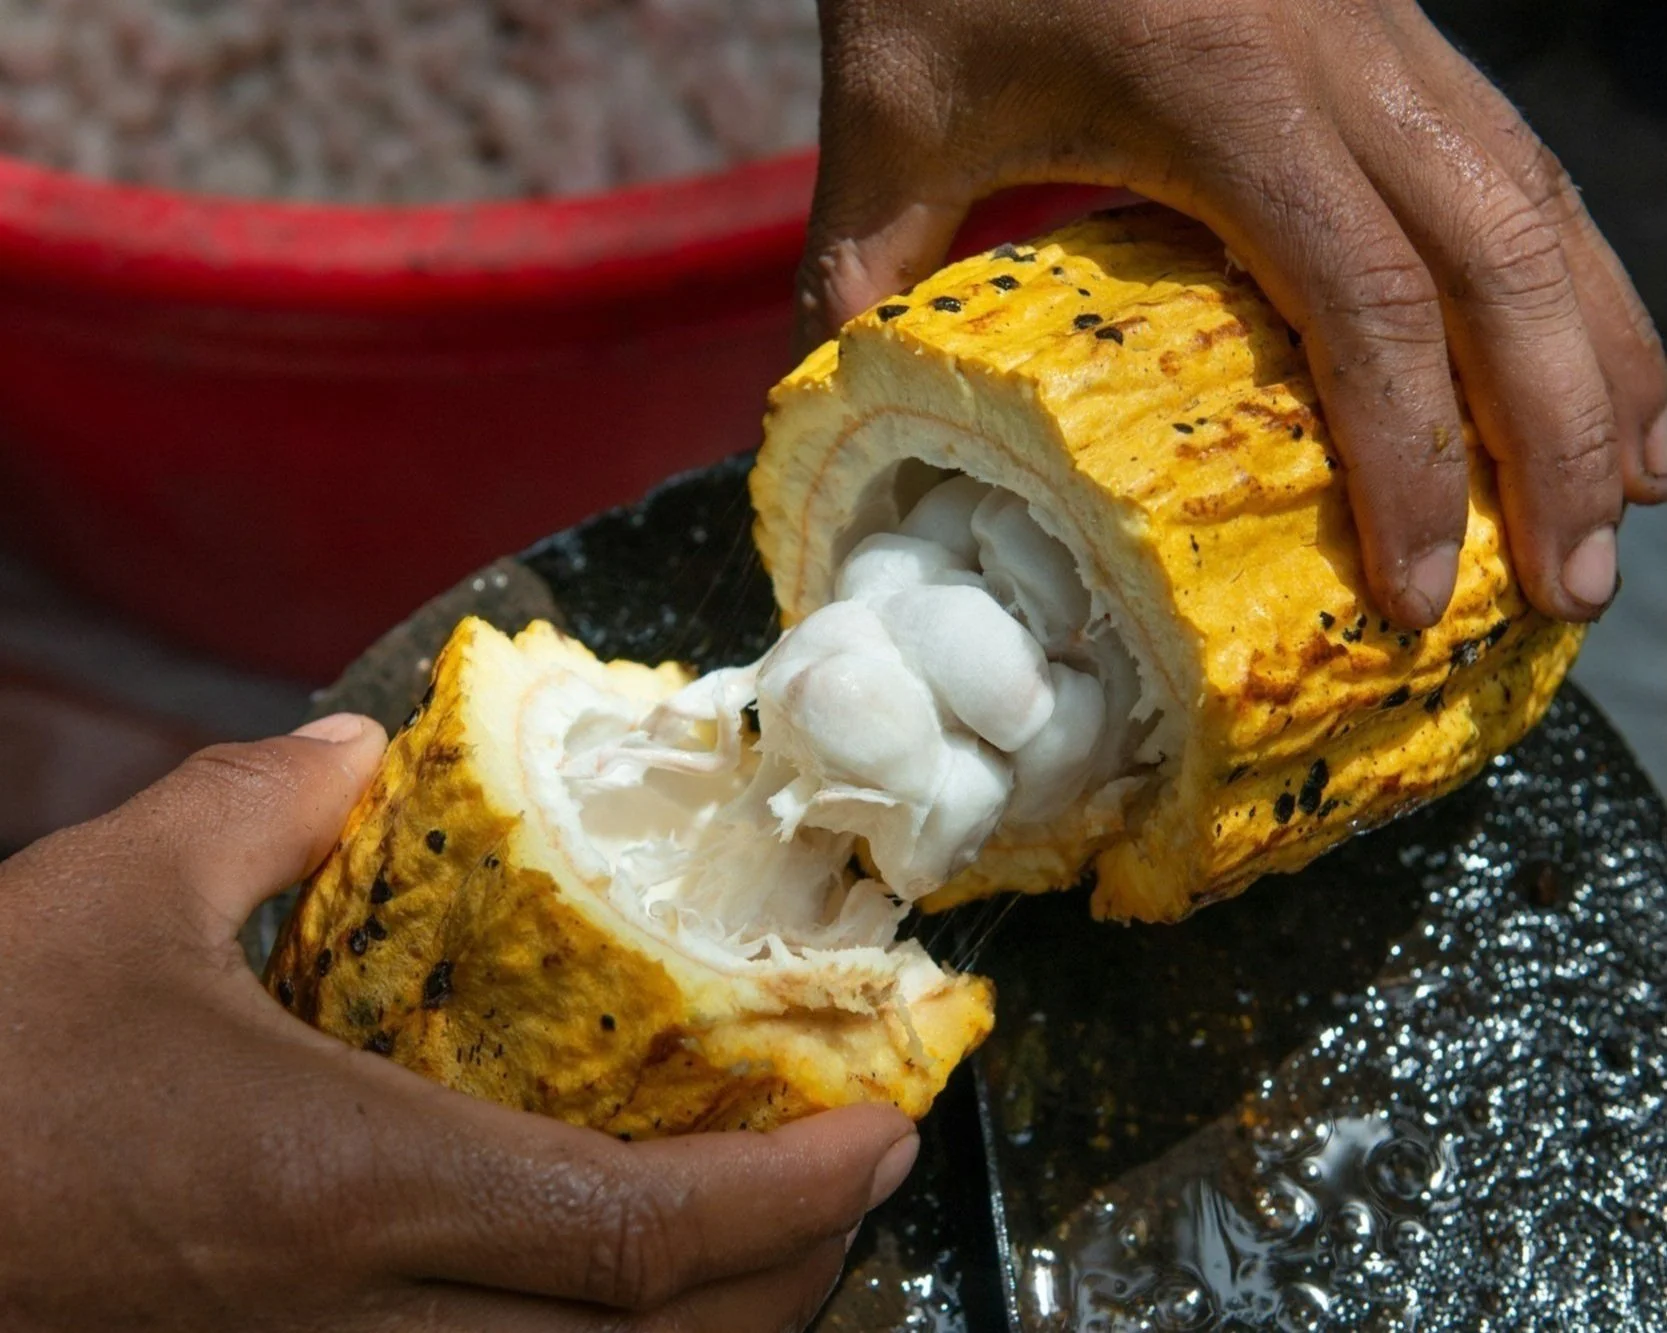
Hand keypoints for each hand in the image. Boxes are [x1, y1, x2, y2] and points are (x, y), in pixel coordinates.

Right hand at [0, 714, 916, 1331]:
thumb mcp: (106, 902)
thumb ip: (251, 811)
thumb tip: (347, 756)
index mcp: (346, 1191)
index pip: (636, 1229)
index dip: (787, 1195)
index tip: (880, 1134)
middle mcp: (357, 1329)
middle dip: (790, 1279)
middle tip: (855, 1184)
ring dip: (708, 1330)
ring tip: (763, 1237)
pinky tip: (594, 1284)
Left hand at [798, 0, 1666, 626]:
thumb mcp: (886, 116)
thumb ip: (859, 274)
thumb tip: (828, 425)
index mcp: (1222, 91)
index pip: (1363, 304)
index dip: (1413, 463)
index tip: (1418, 592)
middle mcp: (1346, 58)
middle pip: (1504, 266)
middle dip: (1558, 442)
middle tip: (1572, 593)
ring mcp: (1393, 34)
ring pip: (1546, 208)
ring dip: (1606, 364)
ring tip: (1628, 506)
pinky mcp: (1402, 29)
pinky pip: (1523, 166)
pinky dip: (1578, 278)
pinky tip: (1599, 369)